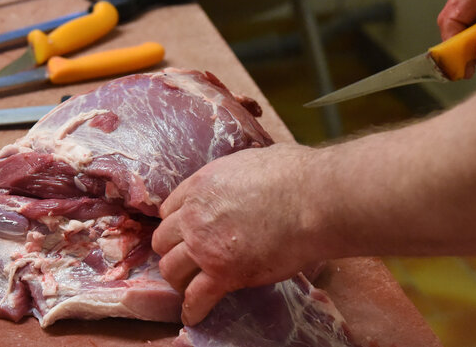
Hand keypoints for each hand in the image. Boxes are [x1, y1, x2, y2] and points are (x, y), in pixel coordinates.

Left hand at [151, 143, 328, 325]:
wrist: (312, 200)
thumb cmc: (294, 175)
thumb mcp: (250, 160)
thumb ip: (235, 174)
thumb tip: (247, 175)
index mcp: (200, 186)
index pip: (169, 209)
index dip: (176, 223)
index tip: (183, 233)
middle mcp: (194, 216)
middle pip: (163, 240)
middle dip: (172, 250)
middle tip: (185, 260)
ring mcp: (205, 246)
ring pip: (171, 269)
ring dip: (179, 280)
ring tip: (188, 287)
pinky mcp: (223, 273)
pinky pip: (195, 297)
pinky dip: (193, 309)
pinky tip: (193, 315)